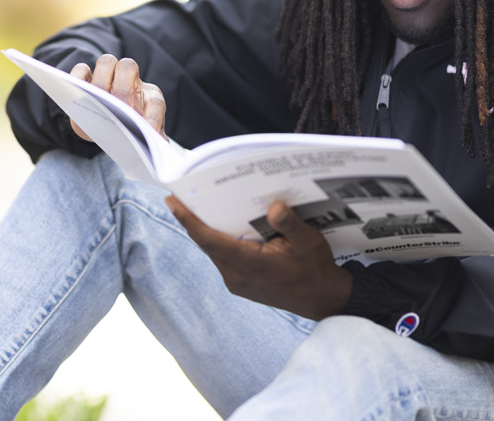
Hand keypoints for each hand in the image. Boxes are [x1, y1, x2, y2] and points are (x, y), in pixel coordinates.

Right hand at [70, 54, 167, 141]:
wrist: (109, 126)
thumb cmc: (129, 131)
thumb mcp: (141, 138)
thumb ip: (151, 142)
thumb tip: (162, 146)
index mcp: (150, 98)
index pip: (155, 102)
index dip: (153, 117)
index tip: (148, 133)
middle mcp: (131, 81)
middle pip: (128, 67)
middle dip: (123, 90)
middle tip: (119, 110)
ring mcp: (108, 76)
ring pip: (106, 62)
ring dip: (101, 80)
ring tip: (97, 102)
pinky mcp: (86, 79)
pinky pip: (82, 69)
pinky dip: (79, 77)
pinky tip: (76, 92)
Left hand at [165, 196, 352, 320]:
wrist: (320, 299)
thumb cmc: (314, 268)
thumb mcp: (309, 241)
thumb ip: (290, 224)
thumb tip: (273, 206)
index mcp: (250, 264)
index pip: (209, 240)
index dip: (188, 220)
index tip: (172, 201)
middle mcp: (237, 276)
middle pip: (206, 243)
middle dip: (193, 219)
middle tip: (185, 193)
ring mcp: (236, 282)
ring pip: (213, 251)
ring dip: (207, 230)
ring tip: (204, 205)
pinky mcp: (239, 285)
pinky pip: (222, 259)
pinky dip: (219, 242)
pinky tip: (226, 227)